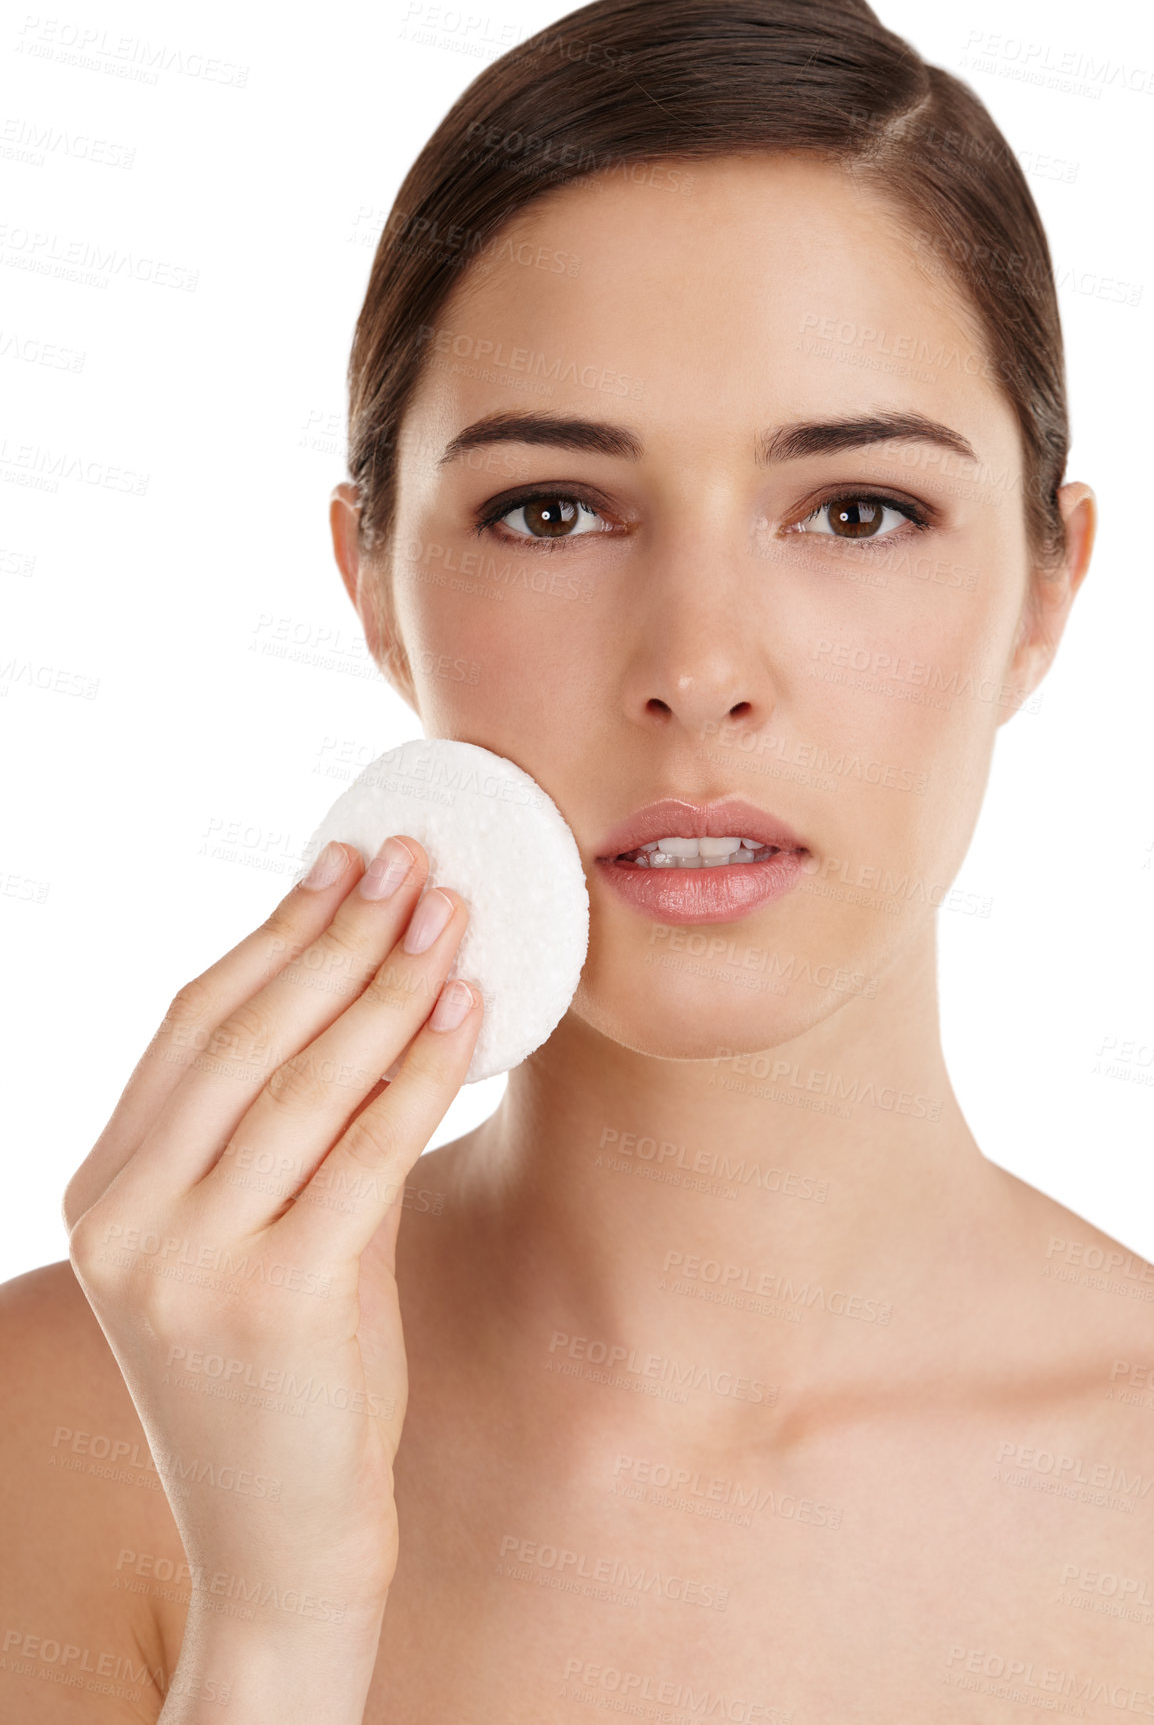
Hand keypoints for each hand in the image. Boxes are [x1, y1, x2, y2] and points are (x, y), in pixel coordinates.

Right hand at [63, 835, 481, 1703]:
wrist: (282, 1540)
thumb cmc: (282, 1378)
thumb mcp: (254, 1240)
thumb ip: (287, 1131)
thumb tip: (371, 979)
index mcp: (102, 1193)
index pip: (192, 1025)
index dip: (275, 931)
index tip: (340, 862)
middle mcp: (125, 1221)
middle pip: (245, 1034)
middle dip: (339, 933)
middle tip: (411, 861)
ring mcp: (189, 1265)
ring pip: (305, 1080)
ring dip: (388, 982)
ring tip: (448, 913)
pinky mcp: (274, 1302)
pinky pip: (365, 1151)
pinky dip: (421, 1070)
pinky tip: (466, 1009)